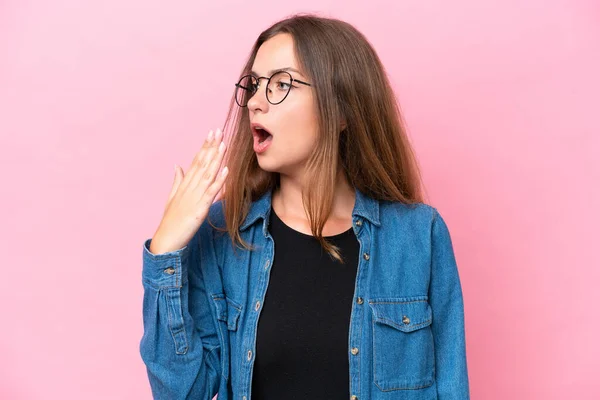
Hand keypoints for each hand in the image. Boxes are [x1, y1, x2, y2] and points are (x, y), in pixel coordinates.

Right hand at [149, 128, 228, 254]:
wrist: (167, 240)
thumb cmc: (171, 221)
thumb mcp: (172, 198)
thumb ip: (176, 181)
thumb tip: (177, 166)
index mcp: (184, 184)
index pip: (196, 161)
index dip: (205, 146)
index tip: (211, 133)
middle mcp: (189, 187)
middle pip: (202, 163)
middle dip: (211, 146)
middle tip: (219, 130)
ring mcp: (194, 197)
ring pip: (207, 174)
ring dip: (216, 158)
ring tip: (224, 144)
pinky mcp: (200, 208)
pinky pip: (211, 192)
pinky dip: (219, 180)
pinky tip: (226, 169)